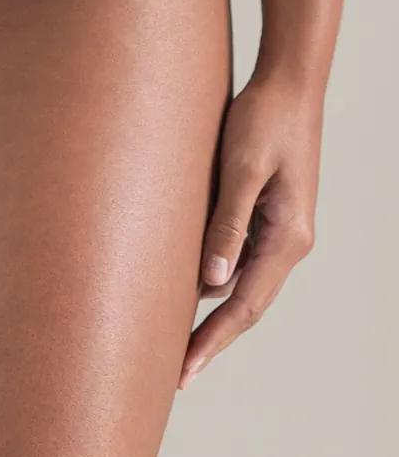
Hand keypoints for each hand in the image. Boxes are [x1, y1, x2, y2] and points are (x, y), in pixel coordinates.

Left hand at [179, 69, 320, 388]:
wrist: (288, 83)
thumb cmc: (264, 119)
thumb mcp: (242, 170)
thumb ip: (227, 224)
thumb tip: (210, 283)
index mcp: (287, 237)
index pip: (245, 305)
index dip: (213, 340)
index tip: (183, 371)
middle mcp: (286, 241)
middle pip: (244, 304)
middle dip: (211, 338)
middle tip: (174, 373)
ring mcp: (277, 229)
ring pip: (239, 282)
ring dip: (209, 309)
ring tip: (168, 335)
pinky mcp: (264, 212)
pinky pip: (236, 256)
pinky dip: (211, 276)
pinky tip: (183, 283)